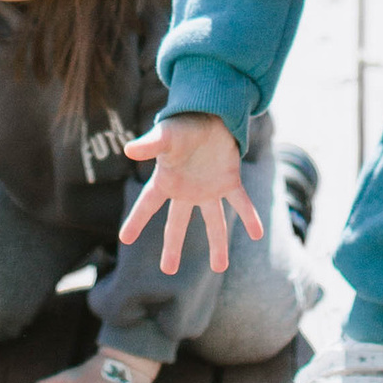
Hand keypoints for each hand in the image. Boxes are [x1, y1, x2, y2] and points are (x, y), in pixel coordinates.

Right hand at [120, 113, 262, 276]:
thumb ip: (150, 144)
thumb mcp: (166, 134)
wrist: (211, 111)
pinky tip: (257, 234)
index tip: (125, 238)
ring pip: (214, 222)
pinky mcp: (230, 181)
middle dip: (173, 247)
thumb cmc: (184, 123)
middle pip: (178, 223)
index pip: (147, 204)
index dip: (136, 220)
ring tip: (219, 267)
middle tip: (168, 270)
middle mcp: (187, 190)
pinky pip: (240, 203)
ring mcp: (209, 188)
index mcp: (167, 180)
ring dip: (217, 244)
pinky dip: (250, 217)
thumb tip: (129, 150)